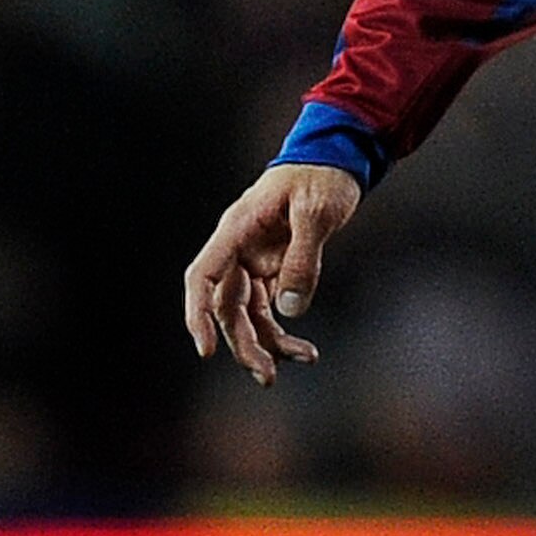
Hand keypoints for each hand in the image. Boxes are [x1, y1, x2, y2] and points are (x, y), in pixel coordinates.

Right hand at [183, 162, 360, 384]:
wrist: (337, 158)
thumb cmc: (323, 176)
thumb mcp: (317, 212)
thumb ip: (302, 259)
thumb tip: (289, 309)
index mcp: (236, 230)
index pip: (202, 278)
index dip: (198, 315)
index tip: (206, 350)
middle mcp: (238, 249)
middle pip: (226, 307)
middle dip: (243, 344)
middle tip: (266, 376)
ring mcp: (254, 261)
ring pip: (248, 314)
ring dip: (267, 344)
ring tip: (300, 361)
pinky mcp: (273, 269)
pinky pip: (269, 308)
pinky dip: (283, 330)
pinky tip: (303, 350)